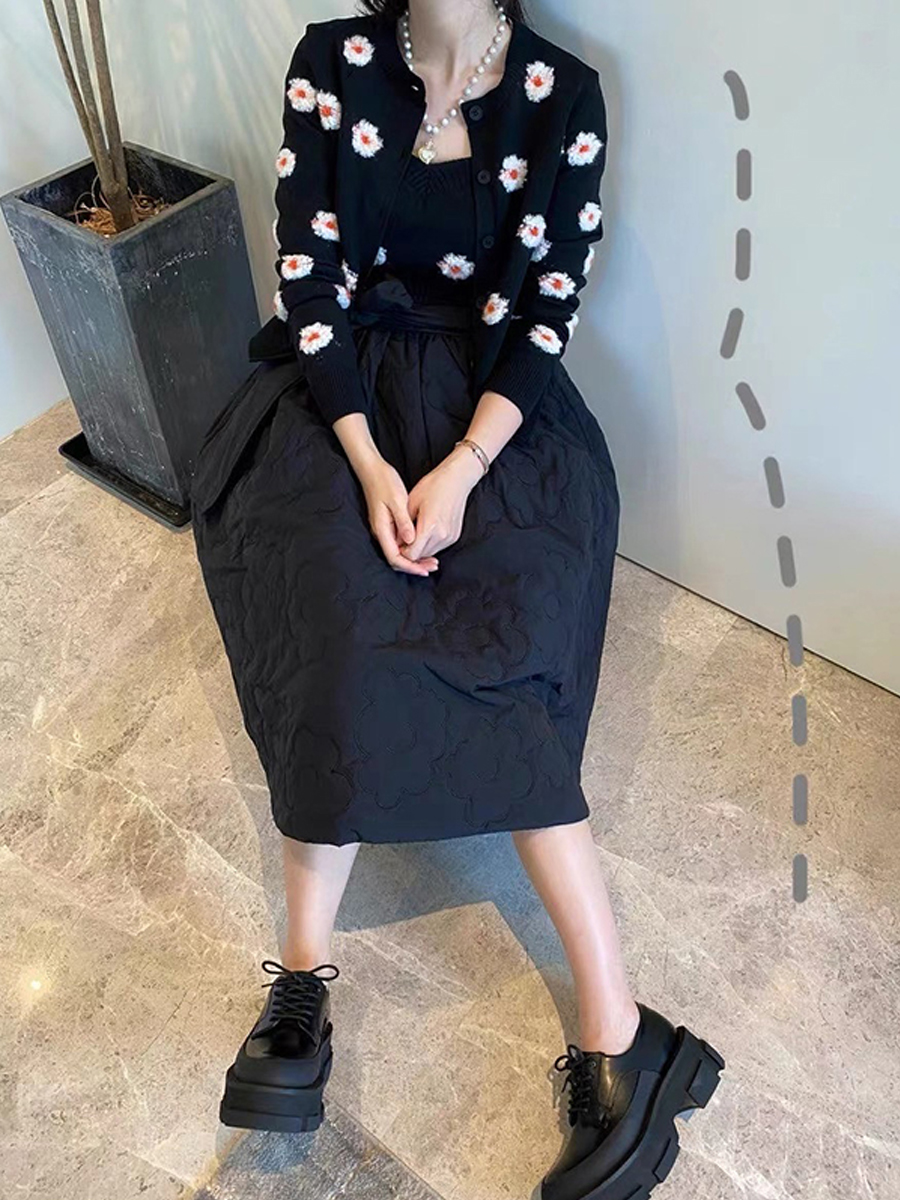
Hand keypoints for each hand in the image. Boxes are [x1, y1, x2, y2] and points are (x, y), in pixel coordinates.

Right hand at [356, 456, 438, 575]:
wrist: (372, 469)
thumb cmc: (384, 481)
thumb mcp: (397, 500)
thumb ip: (403, 522)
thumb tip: (411, 541)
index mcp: (382, 528)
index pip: (395, 557)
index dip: (411, 566)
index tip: (425, 570)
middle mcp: (381, 533)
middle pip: (397, 559)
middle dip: (415, 565)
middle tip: (433, 567)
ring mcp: (384, 529)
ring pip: (399, 552)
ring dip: (415, 558)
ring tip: (432, 560)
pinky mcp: (388, 524)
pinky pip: (399, 543)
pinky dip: (412, 548)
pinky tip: (423, 546)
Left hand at [402, 442, 484, 562]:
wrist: (457, 479)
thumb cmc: (433, 486)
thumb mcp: (411, 502)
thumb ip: (403, 526)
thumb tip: (396, 541)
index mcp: (430, 527)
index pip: (412, 554)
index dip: (402, 551)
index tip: (397, 544)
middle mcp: (442, 535)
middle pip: (421, 555)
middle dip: (411, 550)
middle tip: (403, 539)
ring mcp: (450, 537)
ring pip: (430, 553)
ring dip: (420, 548)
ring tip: (414, 533)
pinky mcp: (455, 536)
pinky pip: (439, 546)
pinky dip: (430, 543)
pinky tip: (425, 531)